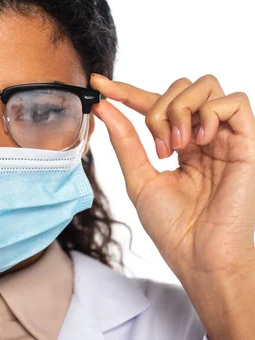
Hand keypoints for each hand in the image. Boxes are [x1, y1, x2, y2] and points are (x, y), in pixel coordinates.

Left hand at [90, 73, 254, 339]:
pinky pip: (234, 102)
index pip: (152, 104)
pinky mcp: (247, 143)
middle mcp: (202, 136)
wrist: (198, 256)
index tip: (98, 83)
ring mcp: (224, 138)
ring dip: (180, 110)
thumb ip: (125, 141)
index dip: (126, 91)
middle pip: (181, 87)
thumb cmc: (172, 226)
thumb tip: (103, 106)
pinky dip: (209, 112)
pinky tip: (198, 141)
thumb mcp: (139, 179)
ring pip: (206, 86)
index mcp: (178, 145)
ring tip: (176, 147)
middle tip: (159, 148)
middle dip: (159, 109)